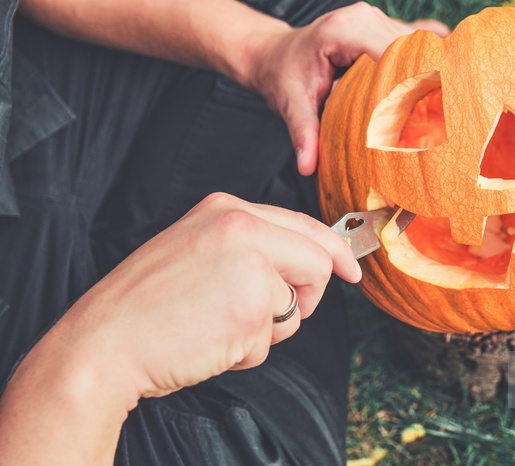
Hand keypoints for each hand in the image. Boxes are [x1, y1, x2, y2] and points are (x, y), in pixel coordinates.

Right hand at [0, 192, 360, 462]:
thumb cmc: (147, 304)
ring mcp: (249, 264)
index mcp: (226, 208)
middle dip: (306, 296)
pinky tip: (210, 341)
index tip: (351, 270)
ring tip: (217, 325)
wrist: (103, 341)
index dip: (334, 251)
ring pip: (297, 306)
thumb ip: (250, 247)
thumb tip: (306, 264)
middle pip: (316, 260)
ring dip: (266, 329)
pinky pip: (273, 339)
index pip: (302, 224)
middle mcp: (241, 226)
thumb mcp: (197, 249)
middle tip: (275, 314)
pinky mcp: (252, 307)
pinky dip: (247, 351)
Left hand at [247, 2, 449, 175]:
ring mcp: (375, 19)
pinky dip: (427, 61)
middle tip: (444, 118)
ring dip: (429, 73)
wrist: (275, 54)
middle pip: (410, 48)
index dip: (412, 82)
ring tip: (446, 107)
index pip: (390, 54)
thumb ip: (302, 133)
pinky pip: (415, 40)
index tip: (428, 114)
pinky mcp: (382, 27)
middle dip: (427, 81)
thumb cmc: (282, 76)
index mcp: (343, 31)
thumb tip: (307, 167)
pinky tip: (442, 83)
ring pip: (417, 44)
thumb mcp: (290, 104)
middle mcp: (364, 18)